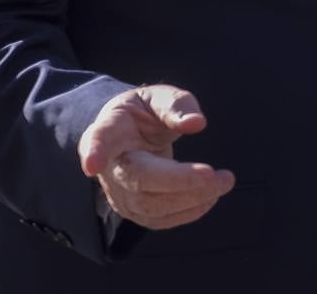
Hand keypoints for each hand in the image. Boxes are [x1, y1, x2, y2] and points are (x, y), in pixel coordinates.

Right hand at [77, 84, 234, 229]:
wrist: (129, 135)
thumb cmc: (143, 113)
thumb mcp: (157, 97)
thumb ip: (176, 105)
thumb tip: (197, 123)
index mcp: (108, 130)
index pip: (97, 140)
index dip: (94, 152)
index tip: (92, 164)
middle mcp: (109, 167)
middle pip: (138, 179)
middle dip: (179, 180)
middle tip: (215, 175)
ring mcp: (118, 193)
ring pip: (150, 205)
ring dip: (191, 198)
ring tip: (224, 181)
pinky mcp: (133, 210)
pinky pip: (159, 219)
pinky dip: (189, 211)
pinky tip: (211, 196)